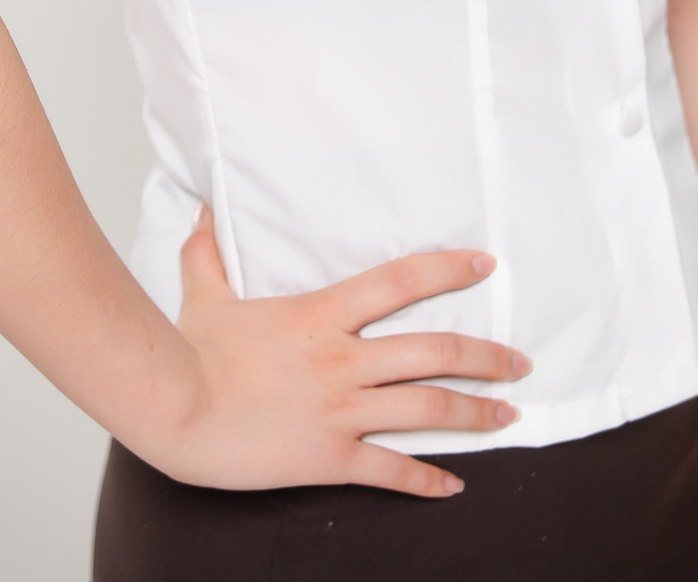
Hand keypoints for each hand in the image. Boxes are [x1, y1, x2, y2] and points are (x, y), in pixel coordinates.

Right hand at [145, 207, 530, 498]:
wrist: (176, 409)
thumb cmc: (190, 354)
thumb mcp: (204, 293)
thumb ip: (209, 252)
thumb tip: (201, 210)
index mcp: (323, 314)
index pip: (401, 281)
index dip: (448, 269)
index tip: (485, 264)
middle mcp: (343, 360)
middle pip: (434, 351)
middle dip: (486, 355)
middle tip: (520, 360)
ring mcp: (341, 410)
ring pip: (426, 410)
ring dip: (475, 412)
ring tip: (508, 414)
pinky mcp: (330, 457)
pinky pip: (390, 471)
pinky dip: (427, 480)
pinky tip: (454, 486)